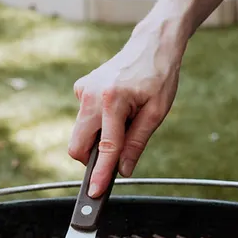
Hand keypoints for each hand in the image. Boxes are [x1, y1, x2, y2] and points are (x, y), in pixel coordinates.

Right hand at [69, 19, 185, 196]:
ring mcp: (83, 91)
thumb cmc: (159, 76)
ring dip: (99, 139)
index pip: (105, 148)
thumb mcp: (156, 112)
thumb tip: (123, 170)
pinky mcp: (81, 89)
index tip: (94, 193)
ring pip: (80, 133)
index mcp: (113, 100)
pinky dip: (98, 123)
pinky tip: (119, 108)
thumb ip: (137, 142)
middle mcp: (91, 95)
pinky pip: (84, 118)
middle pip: (78, 145)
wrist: (151, 44)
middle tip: (114, 161)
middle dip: (91, 160)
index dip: (100, 174)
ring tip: (126, 121)